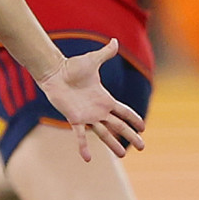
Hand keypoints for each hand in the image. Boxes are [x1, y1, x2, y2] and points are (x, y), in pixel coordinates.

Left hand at [38, 39, 146, 161]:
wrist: (55, 72)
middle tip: (142, 147)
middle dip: (131, 136)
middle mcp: (98, 110)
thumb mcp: (93, 60)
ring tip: (122, 156)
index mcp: (105, 99)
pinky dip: (83, 147)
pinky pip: (80, 135)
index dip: (134, 119)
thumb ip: (105, 53)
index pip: (124, 111)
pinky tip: (88, 158)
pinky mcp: (75, 119)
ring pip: (104, 133)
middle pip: (119, 126)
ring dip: (113, 145)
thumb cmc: (72, 67)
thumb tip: (115, 40)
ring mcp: (87, 116)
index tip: (143, 128)